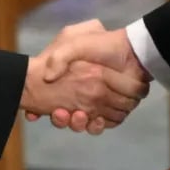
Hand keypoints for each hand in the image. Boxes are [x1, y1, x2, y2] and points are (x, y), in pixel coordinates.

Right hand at [27, 23, 150, 133]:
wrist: (131, 54)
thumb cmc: (101, 46)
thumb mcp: (72, 43)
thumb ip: (58, 58)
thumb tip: (47, 78)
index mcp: (72, 78)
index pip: (52, 98)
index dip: (42, 108)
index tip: (38, 112)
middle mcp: (82, 92)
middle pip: (65, 114)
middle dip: (61, 118)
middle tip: (60, 113)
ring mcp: (97, 104)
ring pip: (81, 123)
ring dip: (76, 123)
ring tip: (76, 116)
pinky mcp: (111, 112)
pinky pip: (99, 126)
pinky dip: (95, 126)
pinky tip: (94, 119)